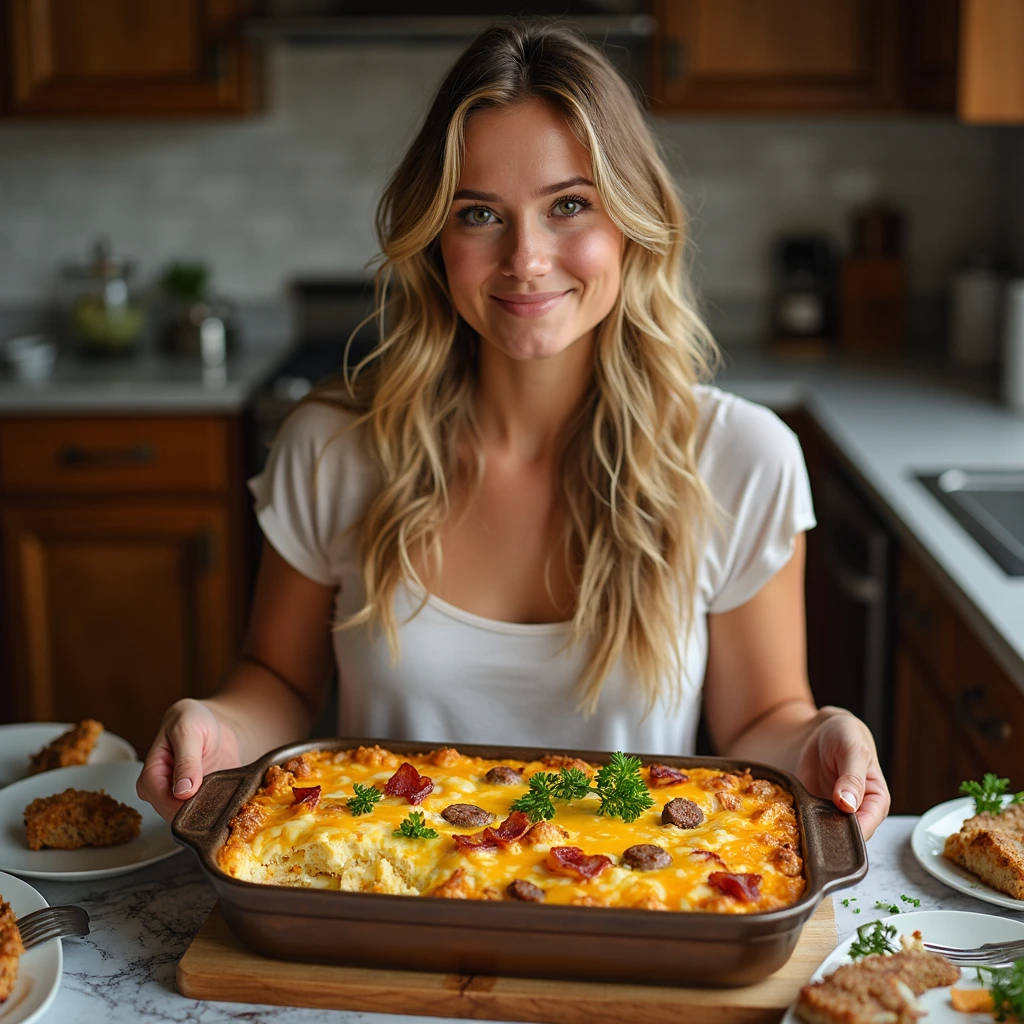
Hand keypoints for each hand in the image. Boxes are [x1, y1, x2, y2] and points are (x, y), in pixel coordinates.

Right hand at [137, 698, 241, 822]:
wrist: (213, 721)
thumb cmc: (192, 719)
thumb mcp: (187, 731)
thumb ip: (186, 761)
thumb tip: (182, 791)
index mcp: (151, 778)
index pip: (163, 804)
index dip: (185, 805)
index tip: (208, 797)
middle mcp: (164, 794)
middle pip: (180, 815)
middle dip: (203, 808)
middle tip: (223, 791)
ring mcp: (183, 800)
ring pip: (197, 818)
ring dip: (215, 808)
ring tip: (229, 790)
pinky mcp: (202, 801)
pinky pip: (212, 813)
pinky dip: (224, 806)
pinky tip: (234, 796)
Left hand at [793, 706, 889, 840]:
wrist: (824, 730)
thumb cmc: (846, 736)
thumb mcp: (853, 751)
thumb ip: (853, 778)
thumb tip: (848, 805)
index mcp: (876, 801)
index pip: (866, 828)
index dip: (849, 833)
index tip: (828, 827)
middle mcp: (858, 812)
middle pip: (844, 836)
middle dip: (827, 835)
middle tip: (806, 825)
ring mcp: (835, 812)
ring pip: (824, 833)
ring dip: (810, 831)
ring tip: (793, 824)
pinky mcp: (815, 809)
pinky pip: (806, 822)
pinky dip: (797, 821)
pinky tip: (785, 817)